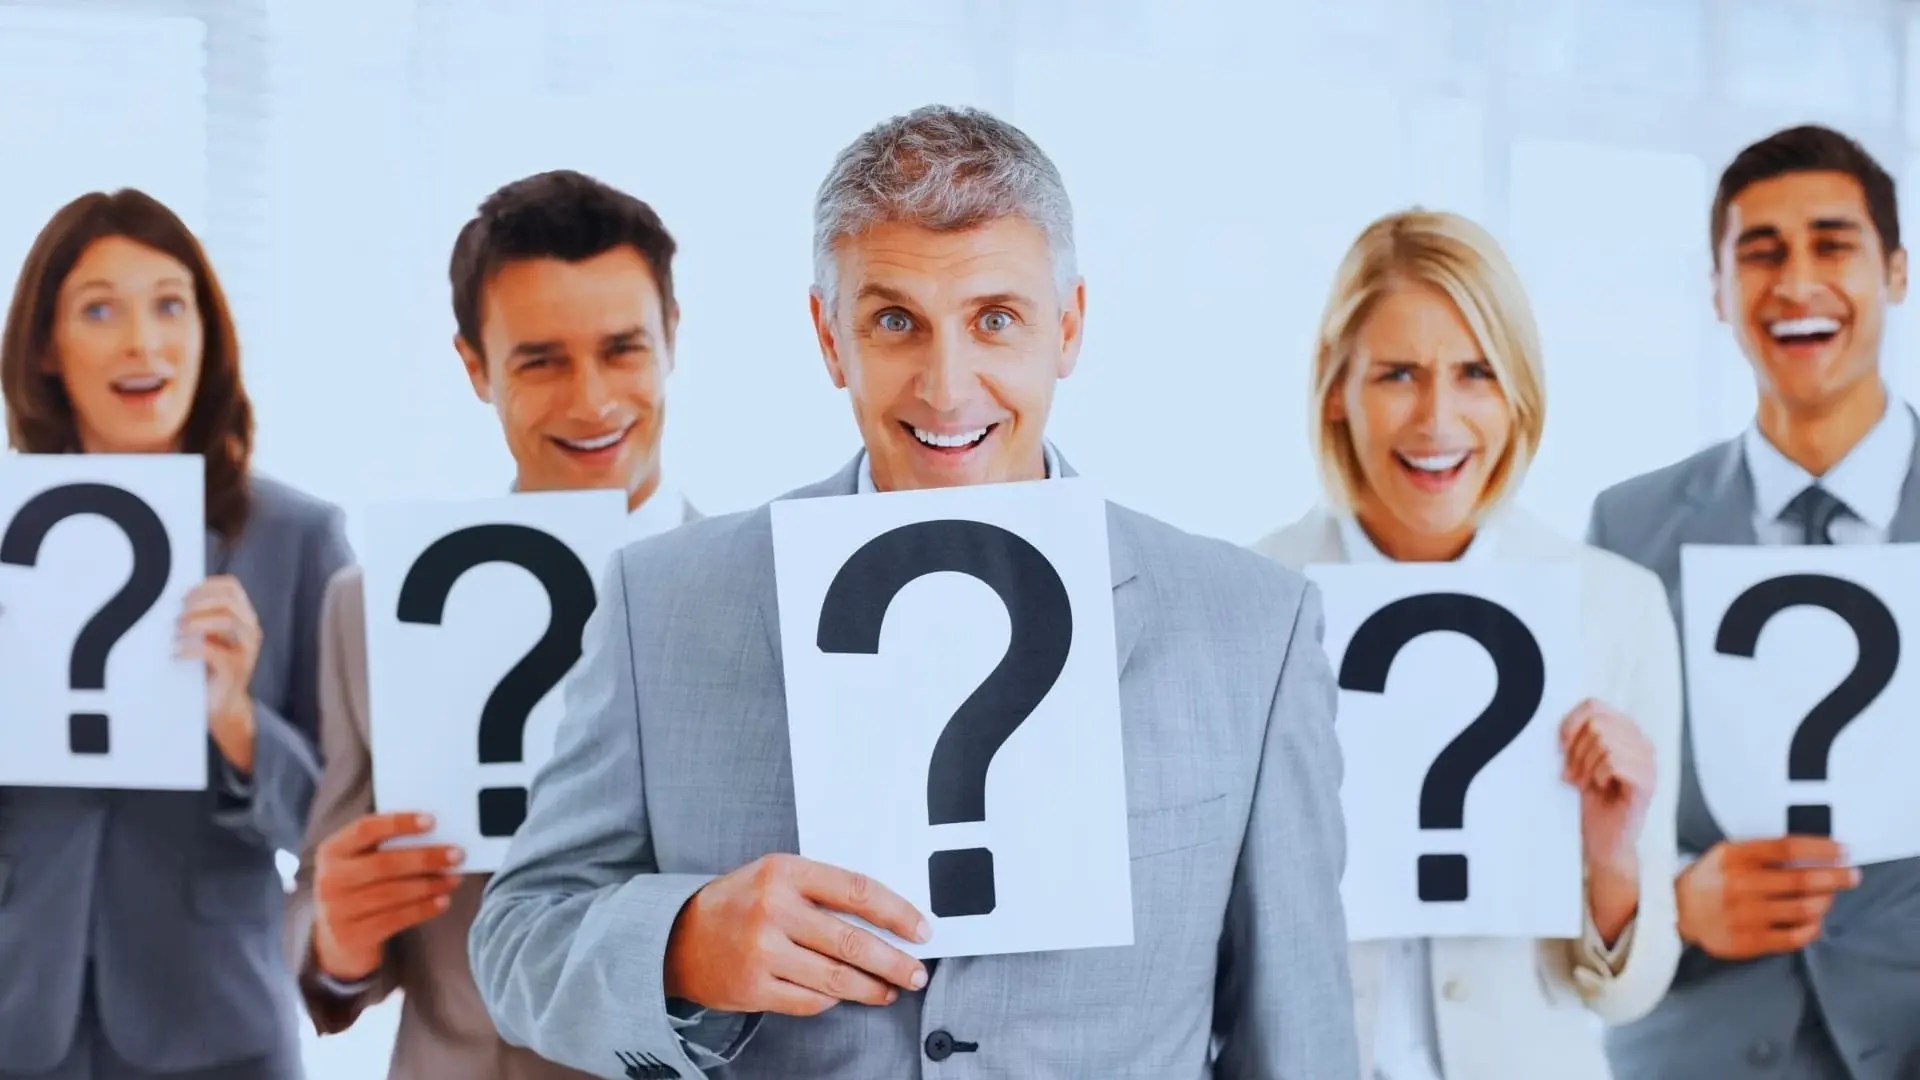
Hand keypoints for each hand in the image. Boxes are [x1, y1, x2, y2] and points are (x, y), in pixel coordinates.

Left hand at [176, 575, 262, 769]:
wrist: (223, 705)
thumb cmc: (209, 668)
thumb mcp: (209, 638)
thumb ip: (202, 619)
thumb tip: (173, 599)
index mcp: (244, 618)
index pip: (232, 587)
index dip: (206, 585)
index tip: (184, 595)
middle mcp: (250, 631)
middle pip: (228, 601)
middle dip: (198, 603)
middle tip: (177, 614)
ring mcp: (246, 650)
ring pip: (226, 620)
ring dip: (195, 622)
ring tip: (176, 631)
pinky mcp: (235, 669)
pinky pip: (213, 650)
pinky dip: (190, 648)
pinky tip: (176, 653)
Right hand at [312, 812, 463, 982]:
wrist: (337, 938)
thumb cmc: (360, 888)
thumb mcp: (361, 863)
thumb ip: (387, 846)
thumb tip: (437, 835)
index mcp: (331, 851)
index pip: (364, 829)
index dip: (399, 823)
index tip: (432, 821)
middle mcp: (329, 880)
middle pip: (383, 864)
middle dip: (425, 858)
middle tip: (457, 854)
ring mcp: (337, 911)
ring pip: (391, 893)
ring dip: (429, 885)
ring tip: (454, 879)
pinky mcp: (352, 937)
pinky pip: (394, 919)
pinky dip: (423, 909)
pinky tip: (443, 901)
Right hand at [665, 853, 930, 1016]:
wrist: (677, 936)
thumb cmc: (740, 901)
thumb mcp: (777, 876)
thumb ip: (824, 890)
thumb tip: (887, 918)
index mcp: (785, 872)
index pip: (857, 891)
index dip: (897, 913)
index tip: (921, 930)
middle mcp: (774, 910)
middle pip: (853, 941)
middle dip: (895, 962)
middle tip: (917, 973)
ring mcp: (762, 952)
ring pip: (836, 978)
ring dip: (872, 988)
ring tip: (890, 990)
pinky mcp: (753, 988)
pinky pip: (810, 1001)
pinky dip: (833, 1000)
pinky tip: (844, 996)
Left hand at [1560, 698, 1655, 874]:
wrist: (1604, 840)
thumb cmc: (1591, 799)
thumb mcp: (1580, 759)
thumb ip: (1579, 734)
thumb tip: (1562, 720)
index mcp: (1626, 731)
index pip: (1593, 705)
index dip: (1570, 724)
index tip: (1562, 749)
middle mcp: (1642, 742)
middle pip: (1597, 724)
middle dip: (1577, 751)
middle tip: (1574, 774)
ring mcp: (1649, 762)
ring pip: (1605, 742)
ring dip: (1586, 766)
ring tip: (1585, 783)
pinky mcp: (1648, 782)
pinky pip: (1614, 762)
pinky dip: (1598, 775)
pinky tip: (1600, 788)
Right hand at [1676, 837, 1859, 959]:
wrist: (1678, 911)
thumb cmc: (1712, 880)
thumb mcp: (1729, 854)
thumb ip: (1764, 852)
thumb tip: (1814, 854)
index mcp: (1734, 857)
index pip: (1788, 848)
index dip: (1821, 849)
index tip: (1843, 850)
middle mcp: (1738, 885)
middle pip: (1801, 880)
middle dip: (1835, 877)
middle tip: (1852, 876)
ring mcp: (1744, 915)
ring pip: (1803, 909)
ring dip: (1825, 902)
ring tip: (1829, 898)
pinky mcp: (1748, 941)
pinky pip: (1794, 937)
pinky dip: (1812, 928)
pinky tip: (1814, 920)